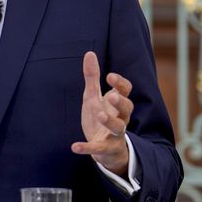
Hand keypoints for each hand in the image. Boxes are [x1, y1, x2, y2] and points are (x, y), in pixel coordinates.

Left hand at [71, 51, 133, 176]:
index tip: (109, 76)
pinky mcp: (104, 148)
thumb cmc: (100, 116)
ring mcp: (114, 134)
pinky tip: (74, 147)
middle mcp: (120, 118)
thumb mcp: (93, 96)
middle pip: (128, 108)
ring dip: (110, 121)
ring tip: (100, 114)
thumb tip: (89, 53)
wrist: (105, 149)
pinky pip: (98, 148)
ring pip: (119, 128)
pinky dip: (87, 148)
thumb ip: (92, 77)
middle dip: (120, 102)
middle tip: (111, 95)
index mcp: (117, 103)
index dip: (120, 83)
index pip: (126, 90)